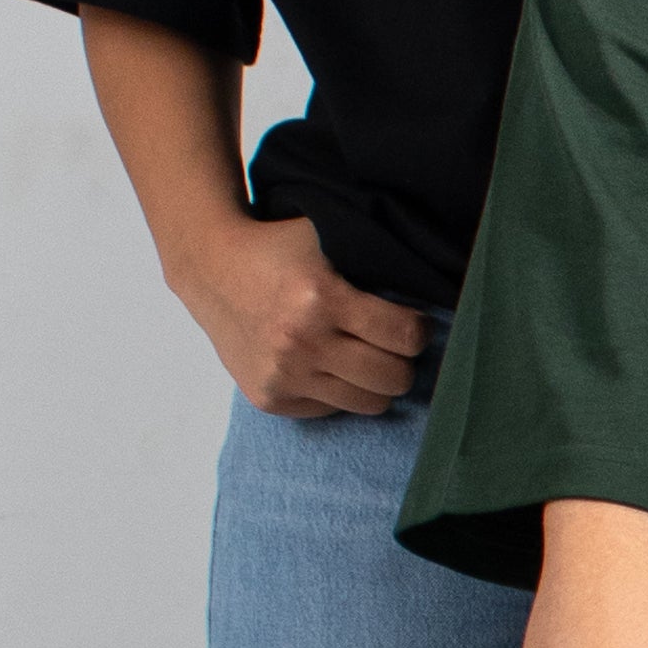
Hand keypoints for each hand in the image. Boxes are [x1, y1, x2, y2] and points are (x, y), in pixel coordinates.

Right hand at [172, 205, 426, 420]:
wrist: (210, 268)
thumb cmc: (280, 249)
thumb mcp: (328, 237)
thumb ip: (375, 259)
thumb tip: (436, 280)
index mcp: (322, 298)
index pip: (405, 337)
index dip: (418, 331)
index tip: (413, 324)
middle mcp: (302, 342)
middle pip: (393, 379)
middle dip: (403, 362)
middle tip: (393, 346)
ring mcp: (284, 375)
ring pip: (368, 404)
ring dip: (375, 382)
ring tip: (366, 357)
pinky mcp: (270, 398)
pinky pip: (332, 410)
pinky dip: (338, 391)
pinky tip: (326, 364)